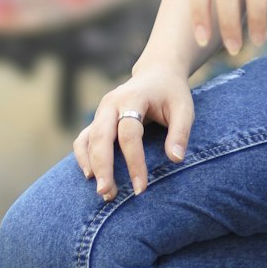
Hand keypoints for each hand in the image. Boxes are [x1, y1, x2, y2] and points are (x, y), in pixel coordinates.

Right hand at [73, 67, 193, 199]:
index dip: (134, 162)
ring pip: (87, 140)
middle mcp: (111, 104)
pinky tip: (90, 176)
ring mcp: (101, 111)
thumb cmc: (172, 93)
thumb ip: (180, 133)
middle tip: (107, 194)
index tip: (141, 188)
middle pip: (100, 137)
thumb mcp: (184, 108)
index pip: (129, 134)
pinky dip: (83, 158)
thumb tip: (176, 159)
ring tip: (103, 192)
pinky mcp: (97, 120)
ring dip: (91, 166)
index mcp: (133, 98)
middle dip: (102, 167)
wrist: (157, 73)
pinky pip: (82, 140)